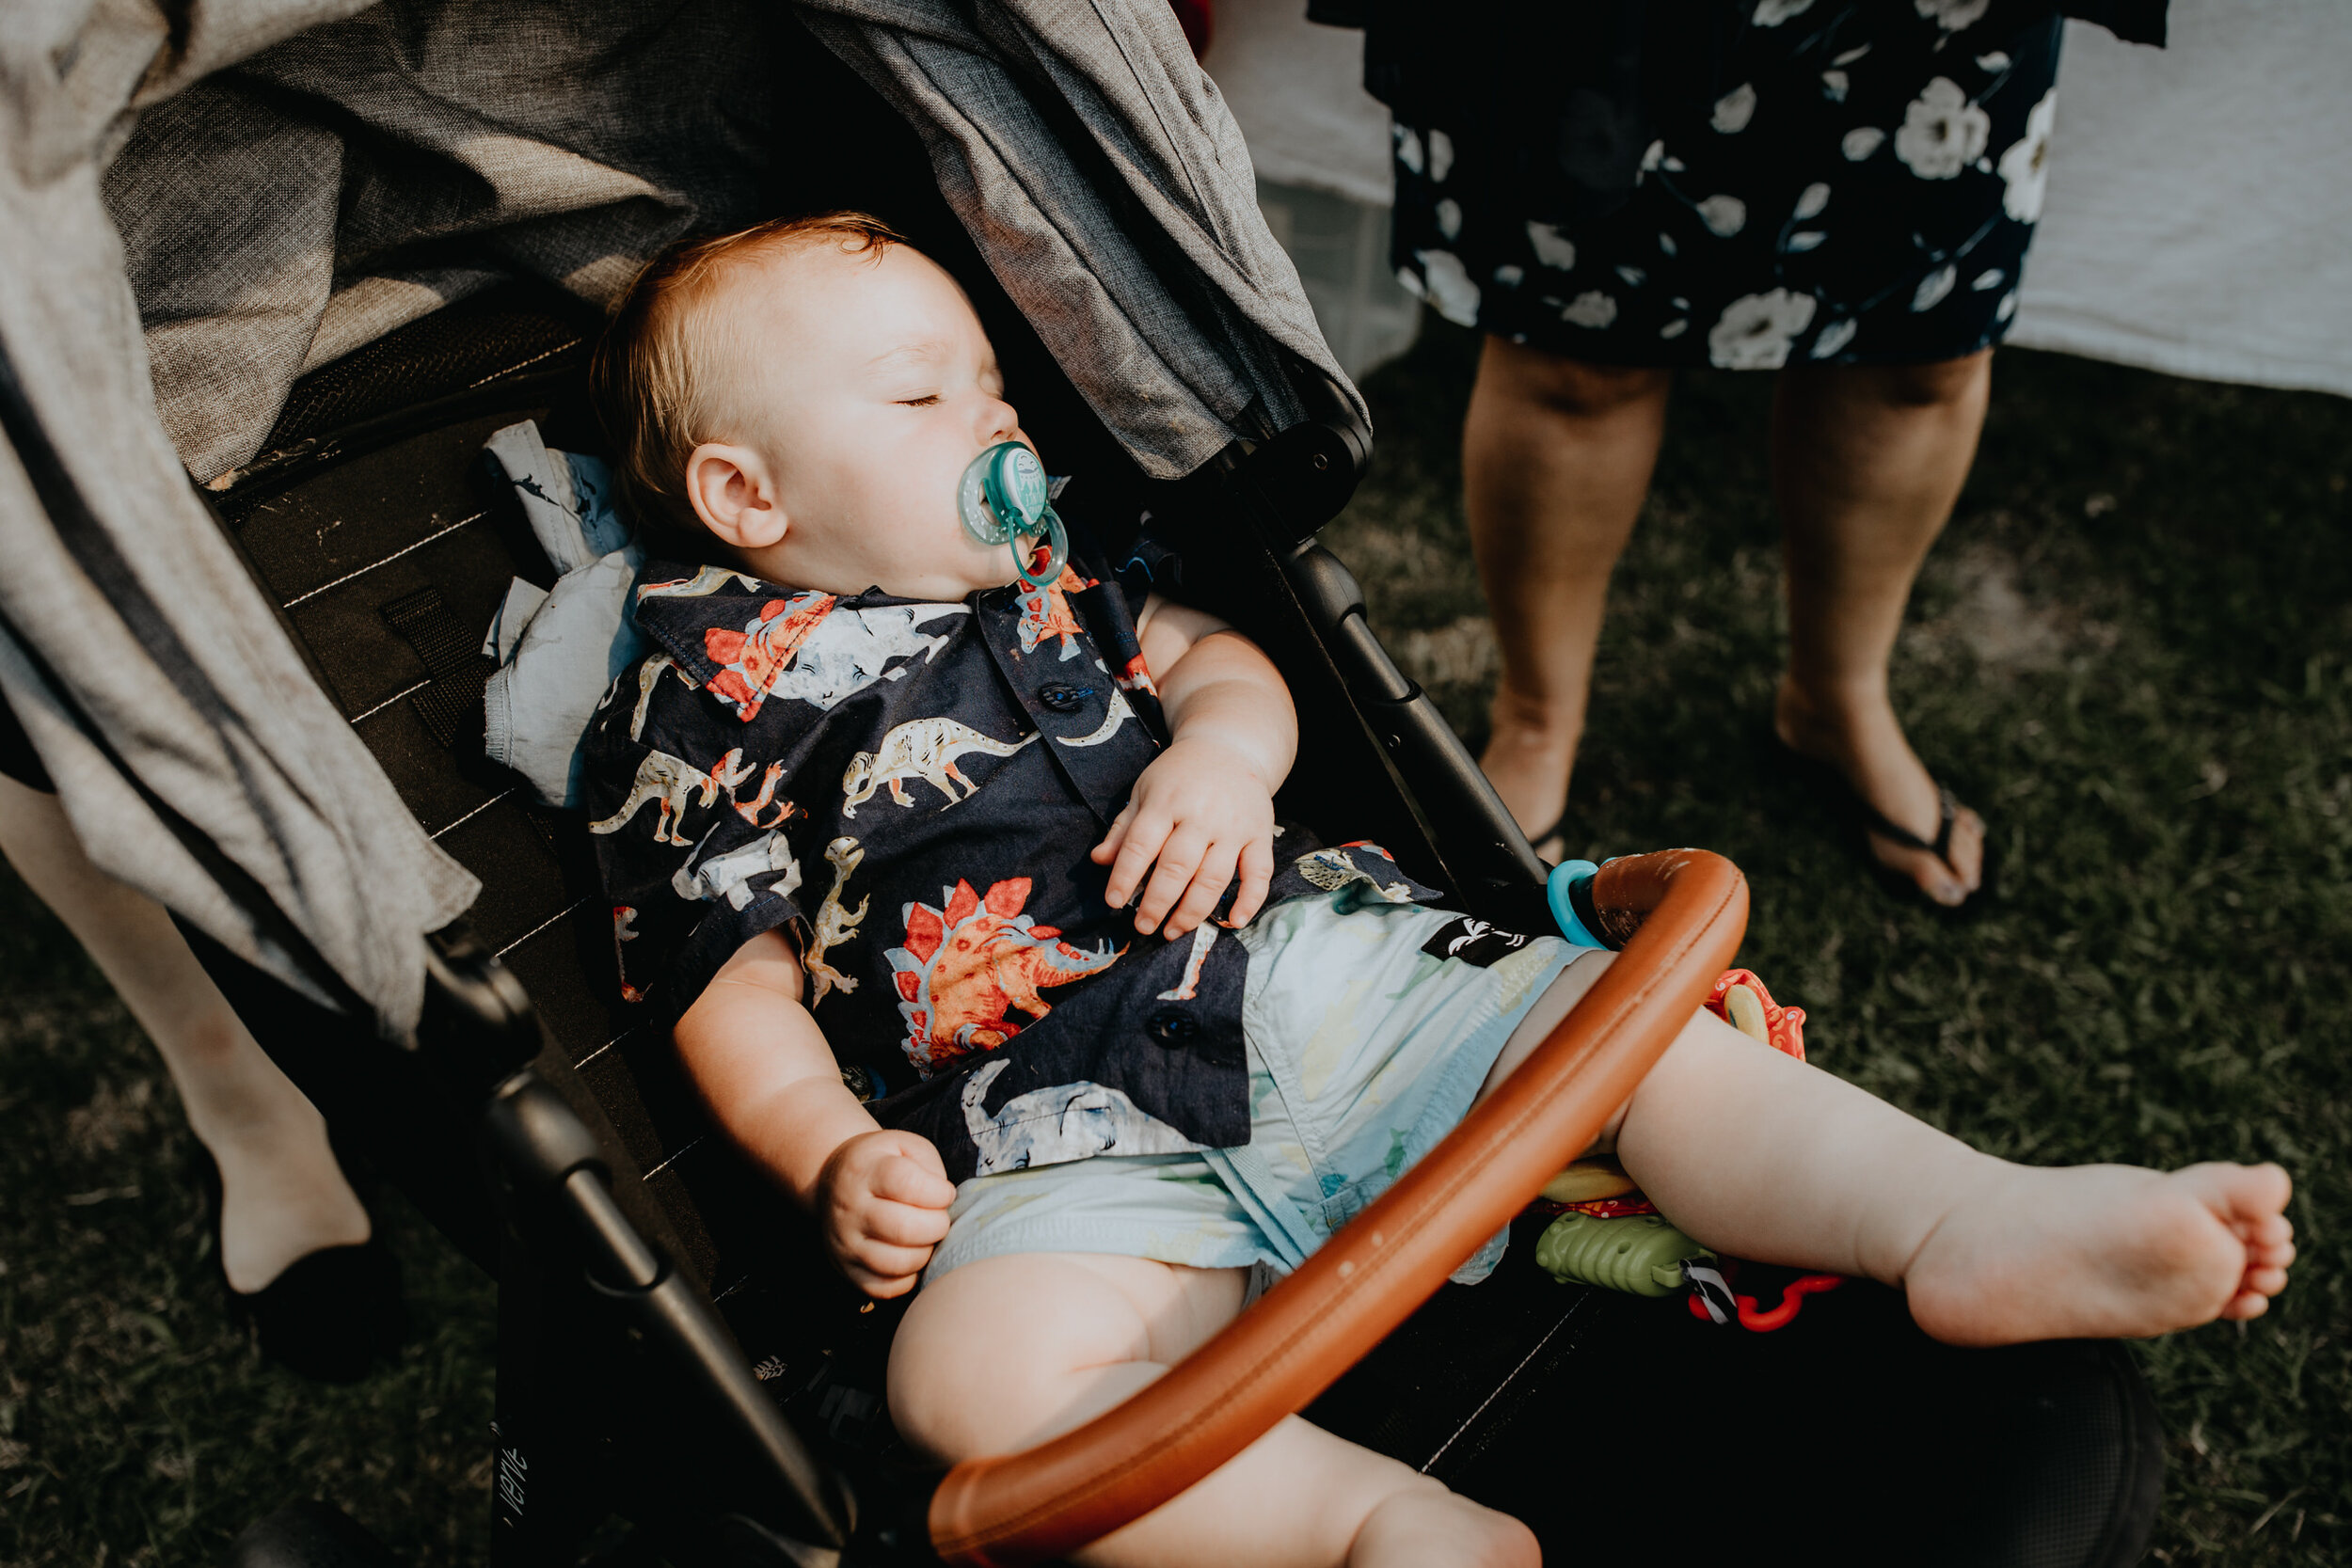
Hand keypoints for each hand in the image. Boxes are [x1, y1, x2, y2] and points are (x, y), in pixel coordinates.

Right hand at [815, 1129, 956, 1297]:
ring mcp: (845, 1243)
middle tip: (940, 1219)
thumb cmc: (881, 1163)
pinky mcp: (846, 1270)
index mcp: (865, 1171)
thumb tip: (945, 1204)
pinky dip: (908, 1277)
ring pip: (897, 1264)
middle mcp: (850, 1208)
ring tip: (927, 1238)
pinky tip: (912, 1256)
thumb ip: (930, 1167)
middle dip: (937, 1225)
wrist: (832, 1181)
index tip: (945, 1193)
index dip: (938, 1192)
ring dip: (925, 1253)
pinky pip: (885, 1288)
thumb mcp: (905, 1147)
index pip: (907, 1184)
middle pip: (904, 1229)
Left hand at [1091, 736, 1276, 937]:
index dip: (1125, 877)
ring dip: (1192, 911)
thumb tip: (1099, 861)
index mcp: (1167, 801)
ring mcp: (1234, 826)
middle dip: (1157, 902)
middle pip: (1177, 867)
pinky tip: (1233, 922)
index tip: (1114, 902)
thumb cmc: (1179, 775)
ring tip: (1171, 931)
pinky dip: (1249, 901)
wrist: (1229, 746)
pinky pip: (1259, 873)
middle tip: (1142, 926)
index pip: (1142, 845)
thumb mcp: (1145, 791)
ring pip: (1214, 878)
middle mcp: (1202, 815)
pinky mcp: (1261, 834)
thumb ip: (1124, 828)